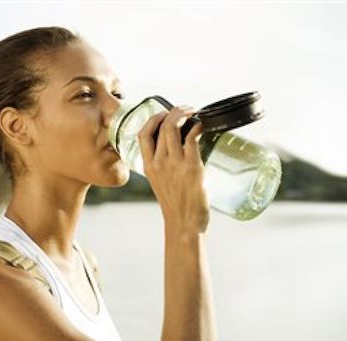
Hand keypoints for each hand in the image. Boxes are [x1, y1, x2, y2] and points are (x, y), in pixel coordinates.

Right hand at [138, 106, 209, 233]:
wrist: (184, 224)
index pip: (143, 134)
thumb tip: (179, 149)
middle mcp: (159, 162)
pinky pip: (192, 137)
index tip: (164, 113)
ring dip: (186, 114)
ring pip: (174, 126)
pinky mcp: (192, 167)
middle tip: (187, 109)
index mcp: (149, 166)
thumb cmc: (177, 206)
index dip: (153, 118)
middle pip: (162, 124)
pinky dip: (198, 127)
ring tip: (195, 113)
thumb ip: (164, 166)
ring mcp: (175, 164)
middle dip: (175, 111)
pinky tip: (202, 126)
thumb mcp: (161, 183)